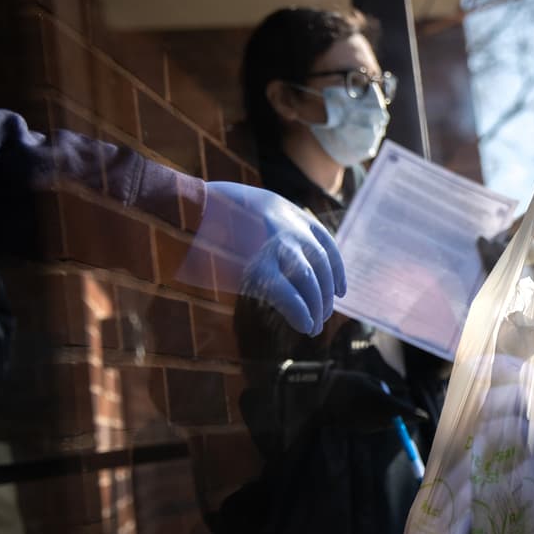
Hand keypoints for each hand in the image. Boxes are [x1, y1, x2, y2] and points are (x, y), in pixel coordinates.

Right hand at [178, 181, 345, 335]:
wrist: (192, 206)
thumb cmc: (218, 211)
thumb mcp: (256, 208)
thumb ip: (274, 226)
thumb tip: (281, 256)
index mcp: (295, 215)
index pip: (328, 246)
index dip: (337, 271)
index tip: (341, 291)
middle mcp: (293, 230)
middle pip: (323, 269)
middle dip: (325, 296)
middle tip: (324, 316)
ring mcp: (279, 248)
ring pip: (311, 284)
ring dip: (316, 309)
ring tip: (314, 327)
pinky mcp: (259, 268)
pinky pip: (290, 296)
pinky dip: (300, 313)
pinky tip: (305, 326)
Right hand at [317, 369, 425, 430]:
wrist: (323, 395)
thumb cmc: (349, 382)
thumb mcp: (371, 381)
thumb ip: (388, 390)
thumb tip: (403, 394)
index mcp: (381, 400)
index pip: (404, 411)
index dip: (416, 415)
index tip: (425, 416)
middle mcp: (376, 415)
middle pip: (397, 420)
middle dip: (406, 418)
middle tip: (416, 416)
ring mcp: (367, 423)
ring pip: (387, 424)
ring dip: (393, 420)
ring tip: (396, 414)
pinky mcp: (359, 428)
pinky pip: (375, 426)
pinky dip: (380, 422)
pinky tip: (378, 415)